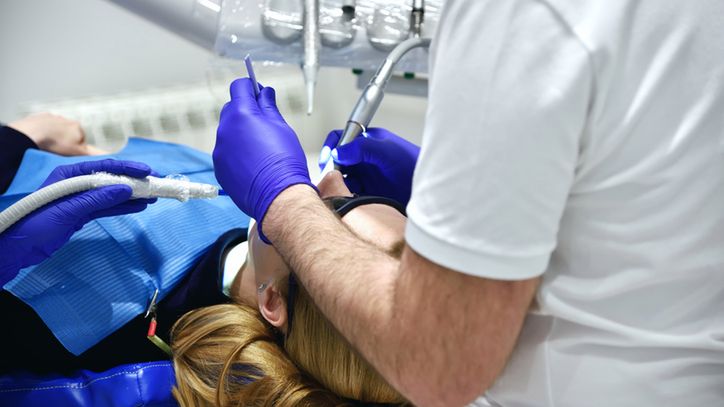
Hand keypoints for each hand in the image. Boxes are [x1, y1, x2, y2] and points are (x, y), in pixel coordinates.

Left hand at [0, 159, 154, 285]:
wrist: (17, 249)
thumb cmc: (35, 225)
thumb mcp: (67, 210)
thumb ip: (96, 198)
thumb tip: (125, 188)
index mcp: (68, 175)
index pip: (103, 167)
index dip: (127, 168)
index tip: (147, 171)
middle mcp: (76, 184)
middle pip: (111, 179)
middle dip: (134, 181)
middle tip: (156, 183)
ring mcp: (79, 199)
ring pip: (112, 194)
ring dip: (132, 195)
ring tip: (153, 196)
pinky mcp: (81, 214)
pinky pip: (107, 208)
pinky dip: (123, 207)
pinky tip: (139, 206)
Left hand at [7, 112, 106, 155]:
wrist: (32, 132)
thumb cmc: (55, 142)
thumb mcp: (78, 152)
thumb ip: (94, 154)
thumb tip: (111, 156)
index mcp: (78, 127)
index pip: (82, 140)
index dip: (77, 149)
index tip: (69, 154)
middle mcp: (67, 120)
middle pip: (69, 135)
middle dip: (65, 143)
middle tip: (57, 152)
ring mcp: (53, 118)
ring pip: (56, 131)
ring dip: (53, 138)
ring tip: (47, 147)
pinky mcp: (39, 118)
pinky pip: (43, 127)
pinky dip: (42, 134)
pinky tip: (39, 140)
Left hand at [213, 78, 311, 241]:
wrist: (278, 196)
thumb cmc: (285, 162)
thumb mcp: (282, 127)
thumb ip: (269, 107)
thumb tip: (264, 93)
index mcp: (242, 114)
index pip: (239, 87)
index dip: (250, 87)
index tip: (259, 93)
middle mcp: (226, 130)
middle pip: (231, 109)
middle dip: (246, 111)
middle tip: (265, 123)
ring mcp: (220, 150)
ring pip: (229, 132)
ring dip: (241, 134)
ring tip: (262, 149)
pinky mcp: (219, 167)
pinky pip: (226, 152)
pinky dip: (237, 153)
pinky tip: (254, 163)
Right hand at [319, 128, 419, 205]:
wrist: (428, 188)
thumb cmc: (413, 163)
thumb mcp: (386, 150)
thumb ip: (361, 147)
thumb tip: (338, 151)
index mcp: (367, 142)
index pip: (341, 139)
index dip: (331, 147)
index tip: (328, 158)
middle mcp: (365, 159)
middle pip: (338, 161)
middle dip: (331, 168)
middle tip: (331, 177)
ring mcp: (366, 176)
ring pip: (342, 179)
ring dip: (338, 184)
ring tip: (341, 190)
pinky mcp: (369, 193)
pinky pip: (350, 194)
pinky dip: (346, 196)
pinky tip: (350, 199)